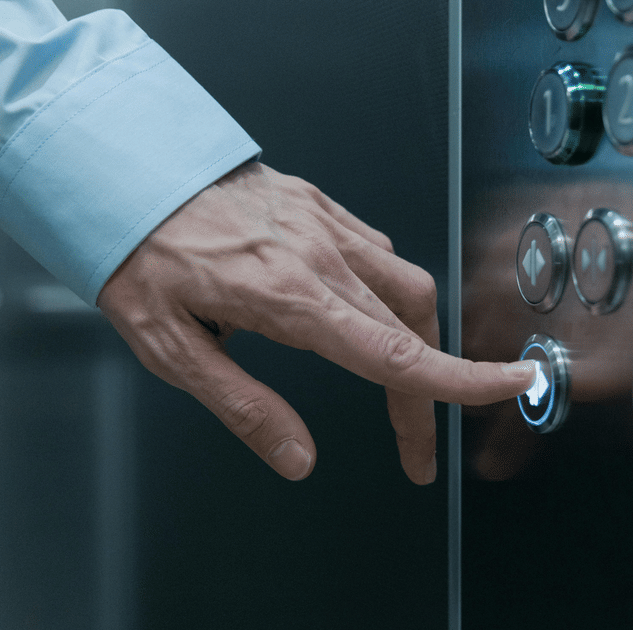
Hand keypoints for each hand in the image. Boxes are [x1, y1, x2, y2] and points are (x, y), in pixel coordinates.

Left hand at [97, 162, 535, 483]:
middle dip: (429, 392)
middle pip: (411, 330)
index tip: (512, 387)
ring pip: (407, 285)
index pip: (395, 354)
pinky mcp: (317, 204)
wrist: (120, 166)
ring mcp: (323, 224)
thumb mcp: (171, 350)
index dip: (460, 382)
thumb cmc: (137, 256)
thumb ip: (244, 407)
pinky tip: (364, 312)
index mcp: (289, 298)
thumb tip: (299, 460)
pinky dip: (388, 291)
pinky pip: (377, 251)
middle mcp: (319, 257)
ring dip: (418, 339)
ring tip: (399, 384)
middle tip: (412, 447)